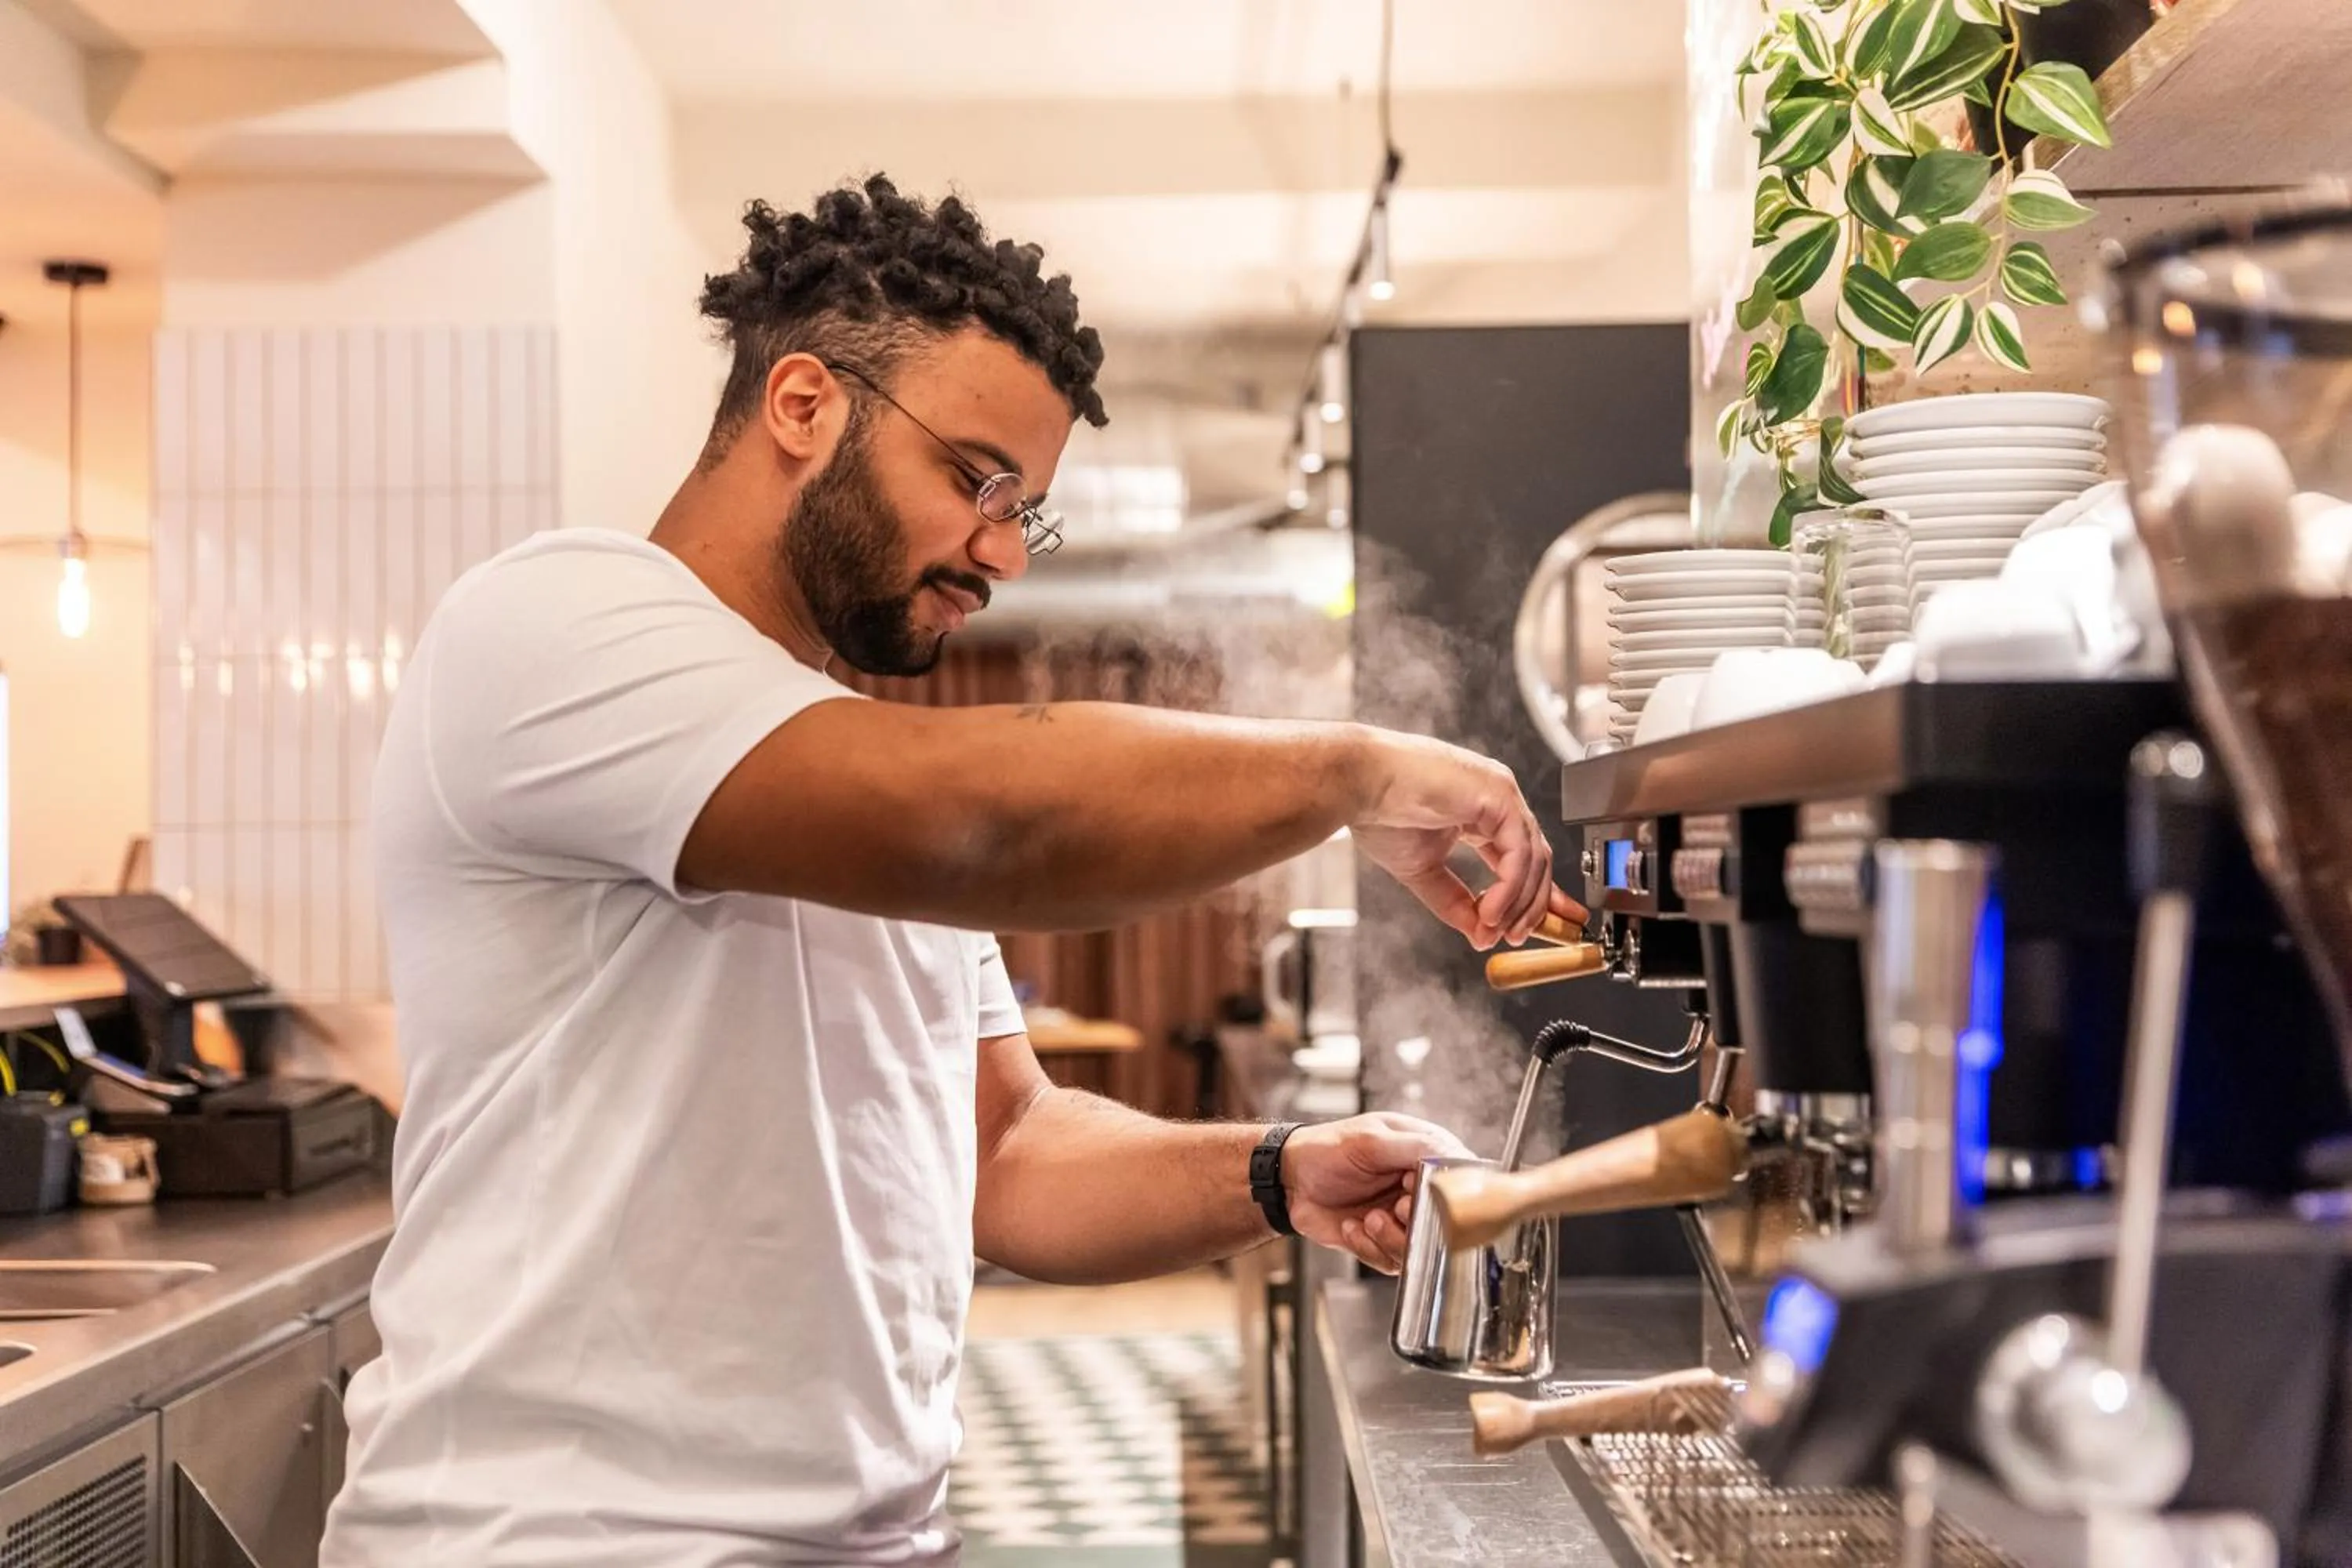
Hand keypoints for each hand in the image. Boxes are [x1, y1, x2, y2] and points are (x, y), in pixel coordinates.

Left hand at [1282, 1113, 1473, 1273]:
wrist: (1289, 1180)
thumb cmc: (1326, 1149)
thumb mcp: (1370, 1139)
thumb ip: (1413, 1147)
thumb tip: (1451, 1156)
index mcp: (1425, 1155)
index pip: (1461, 1180)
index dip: (1445, 1192)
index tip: (1417, 1188)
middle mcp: (1420, 1189)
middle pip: (1446, 1221)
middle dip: (1418, 1219)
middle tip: (1395, 1206)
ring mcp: (1403, 1219)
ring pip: (1421, 1248)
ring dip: (1392, 1237)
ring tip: (1369, 1219)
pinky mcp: (1384, 1243)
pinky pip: (1392, 1262)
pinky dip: (1370, 1248)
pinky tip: (1352, 1227)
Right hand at [1350, 728, 1586, 949]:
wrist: (1357, 783)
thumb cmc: (1378, 812)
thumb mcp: (1423, 870)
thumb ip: (1454, 901)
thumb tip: (1481, 936)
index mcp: (1482, 809)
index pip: (1521, 855)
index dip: (1530, 893)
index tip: (1527, 926)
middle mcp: (1498, 797)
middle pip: (1536, 857)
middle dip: (1533, 903)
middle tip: (1519, 937)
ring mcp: (1501, 793)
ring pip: (1533, 857)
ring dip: (1519, 902)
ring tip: (1494, 930)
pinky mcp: (1498, 794)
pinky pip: (1519, 851)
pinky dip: (1509, 888)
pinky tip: (1490, 913)